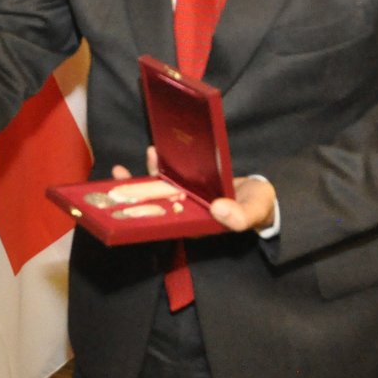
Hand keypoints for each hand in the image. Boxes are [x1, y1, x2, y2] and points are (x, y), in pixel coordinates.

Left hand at [123, 153, 274, 231]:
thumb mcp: (254, 212)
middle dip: (133, 197)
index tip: (129, 207)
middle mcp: (186, 212)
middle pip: (154, 208)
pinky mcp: (188, 184)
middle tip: (114, 182)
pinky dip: (159, 167)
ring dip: (139, 181)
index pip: (166, 225)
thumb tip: (219, 211)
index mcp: (197, 224)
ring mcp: (186, 198)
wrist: (262, 195)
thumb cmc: (258, 207)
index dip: (146, 218)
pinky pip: (169, 177)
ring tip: (119, 169)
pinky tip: (152, 152)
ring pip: (157, 191)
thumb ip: (241, 216)